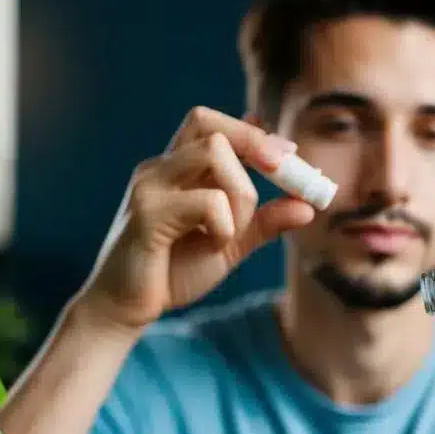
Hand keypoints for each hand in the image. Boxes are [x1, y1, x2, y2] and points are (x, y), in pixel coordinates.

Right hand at [78, 106, 316, 329]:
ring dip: (242, 192)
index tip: (289, 156)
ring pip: (214, 155)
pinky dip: (225, 224)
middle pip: (210, 125)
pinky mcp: (146, 214)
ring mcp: (149, 187)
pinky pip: (207, 201)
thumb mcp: (230, 243)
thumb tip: (308, 206)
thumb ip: (264, 223)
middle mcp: (160, 169)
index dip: (254, 132)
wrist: (126, 309)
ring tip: (233, 231)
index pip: (213, 125)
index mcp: (176, 169)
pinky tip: (213, 245)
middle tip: (284, 168)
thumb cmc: (172, 272)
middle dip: (255, 142)